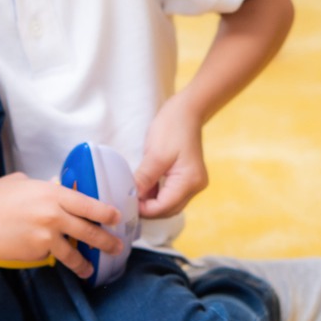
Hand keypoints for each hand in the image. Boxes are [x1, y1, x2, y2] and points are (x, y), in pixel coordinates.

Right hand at [0, 172, 123, 279]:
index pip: (90, 204)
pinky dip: (54, 257)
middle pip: (89, 231)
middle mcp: (54, 215)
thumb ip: (46, 188)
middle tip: (116, 246)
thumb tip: (60, 190)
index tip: (116, 218)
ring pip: (74, 253)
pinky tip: (55, 259)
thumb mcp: (24, 183)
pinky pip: (51, 256)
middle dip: (106, 241)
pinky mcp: (35, 253)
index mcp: (53, 193)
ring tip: (91, 268)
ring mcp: (45, 237)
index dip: (107, 213)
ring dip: (85, 263)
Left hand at [135, 97, 207, 217]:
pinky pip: (171, 194)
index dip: (143, 209)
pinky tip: (144, 188)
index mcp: (189, 181)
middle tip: (127, 200)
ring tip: (134, 194)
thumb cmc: (172, 127)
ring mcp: (193, 183)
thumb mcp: (154, 154)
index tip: (125, 202)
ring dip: (151, 202)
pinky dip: (157, 194)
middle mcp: (195, 186)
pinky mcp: (188, 178)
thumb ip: (144, 179)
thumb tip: (131, 197)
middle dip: (147, 209)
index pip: (164, 207)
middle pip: (168, 209)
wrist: (188, 110)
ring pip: (169, 204)